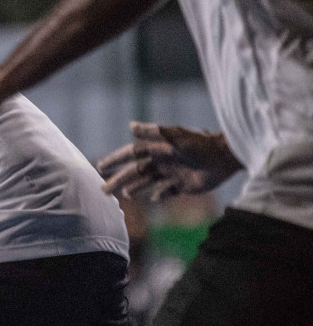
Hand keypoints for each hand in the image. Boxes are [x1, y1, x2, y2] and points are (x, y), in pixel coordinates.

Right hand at [96, 122, 241, 199]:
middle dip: (119, 180)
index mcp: (157, 148)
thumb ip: (153, 132)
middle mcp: (162, 160)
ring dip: (135, 188)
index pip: (131, 154)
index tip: (100, 166)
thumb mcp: (174, 135)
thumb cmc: (199, 143)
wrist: (225, 157)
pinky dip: (160, 195)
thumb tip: (130, 126)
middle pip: (135, 172)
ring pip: (148, 182)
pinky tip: (154, 199)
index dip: (115, 160)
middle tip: (104, 190)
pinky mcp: (183, 185)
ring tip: (123, 196)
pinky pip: (168, 192)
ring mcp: (172, 173)